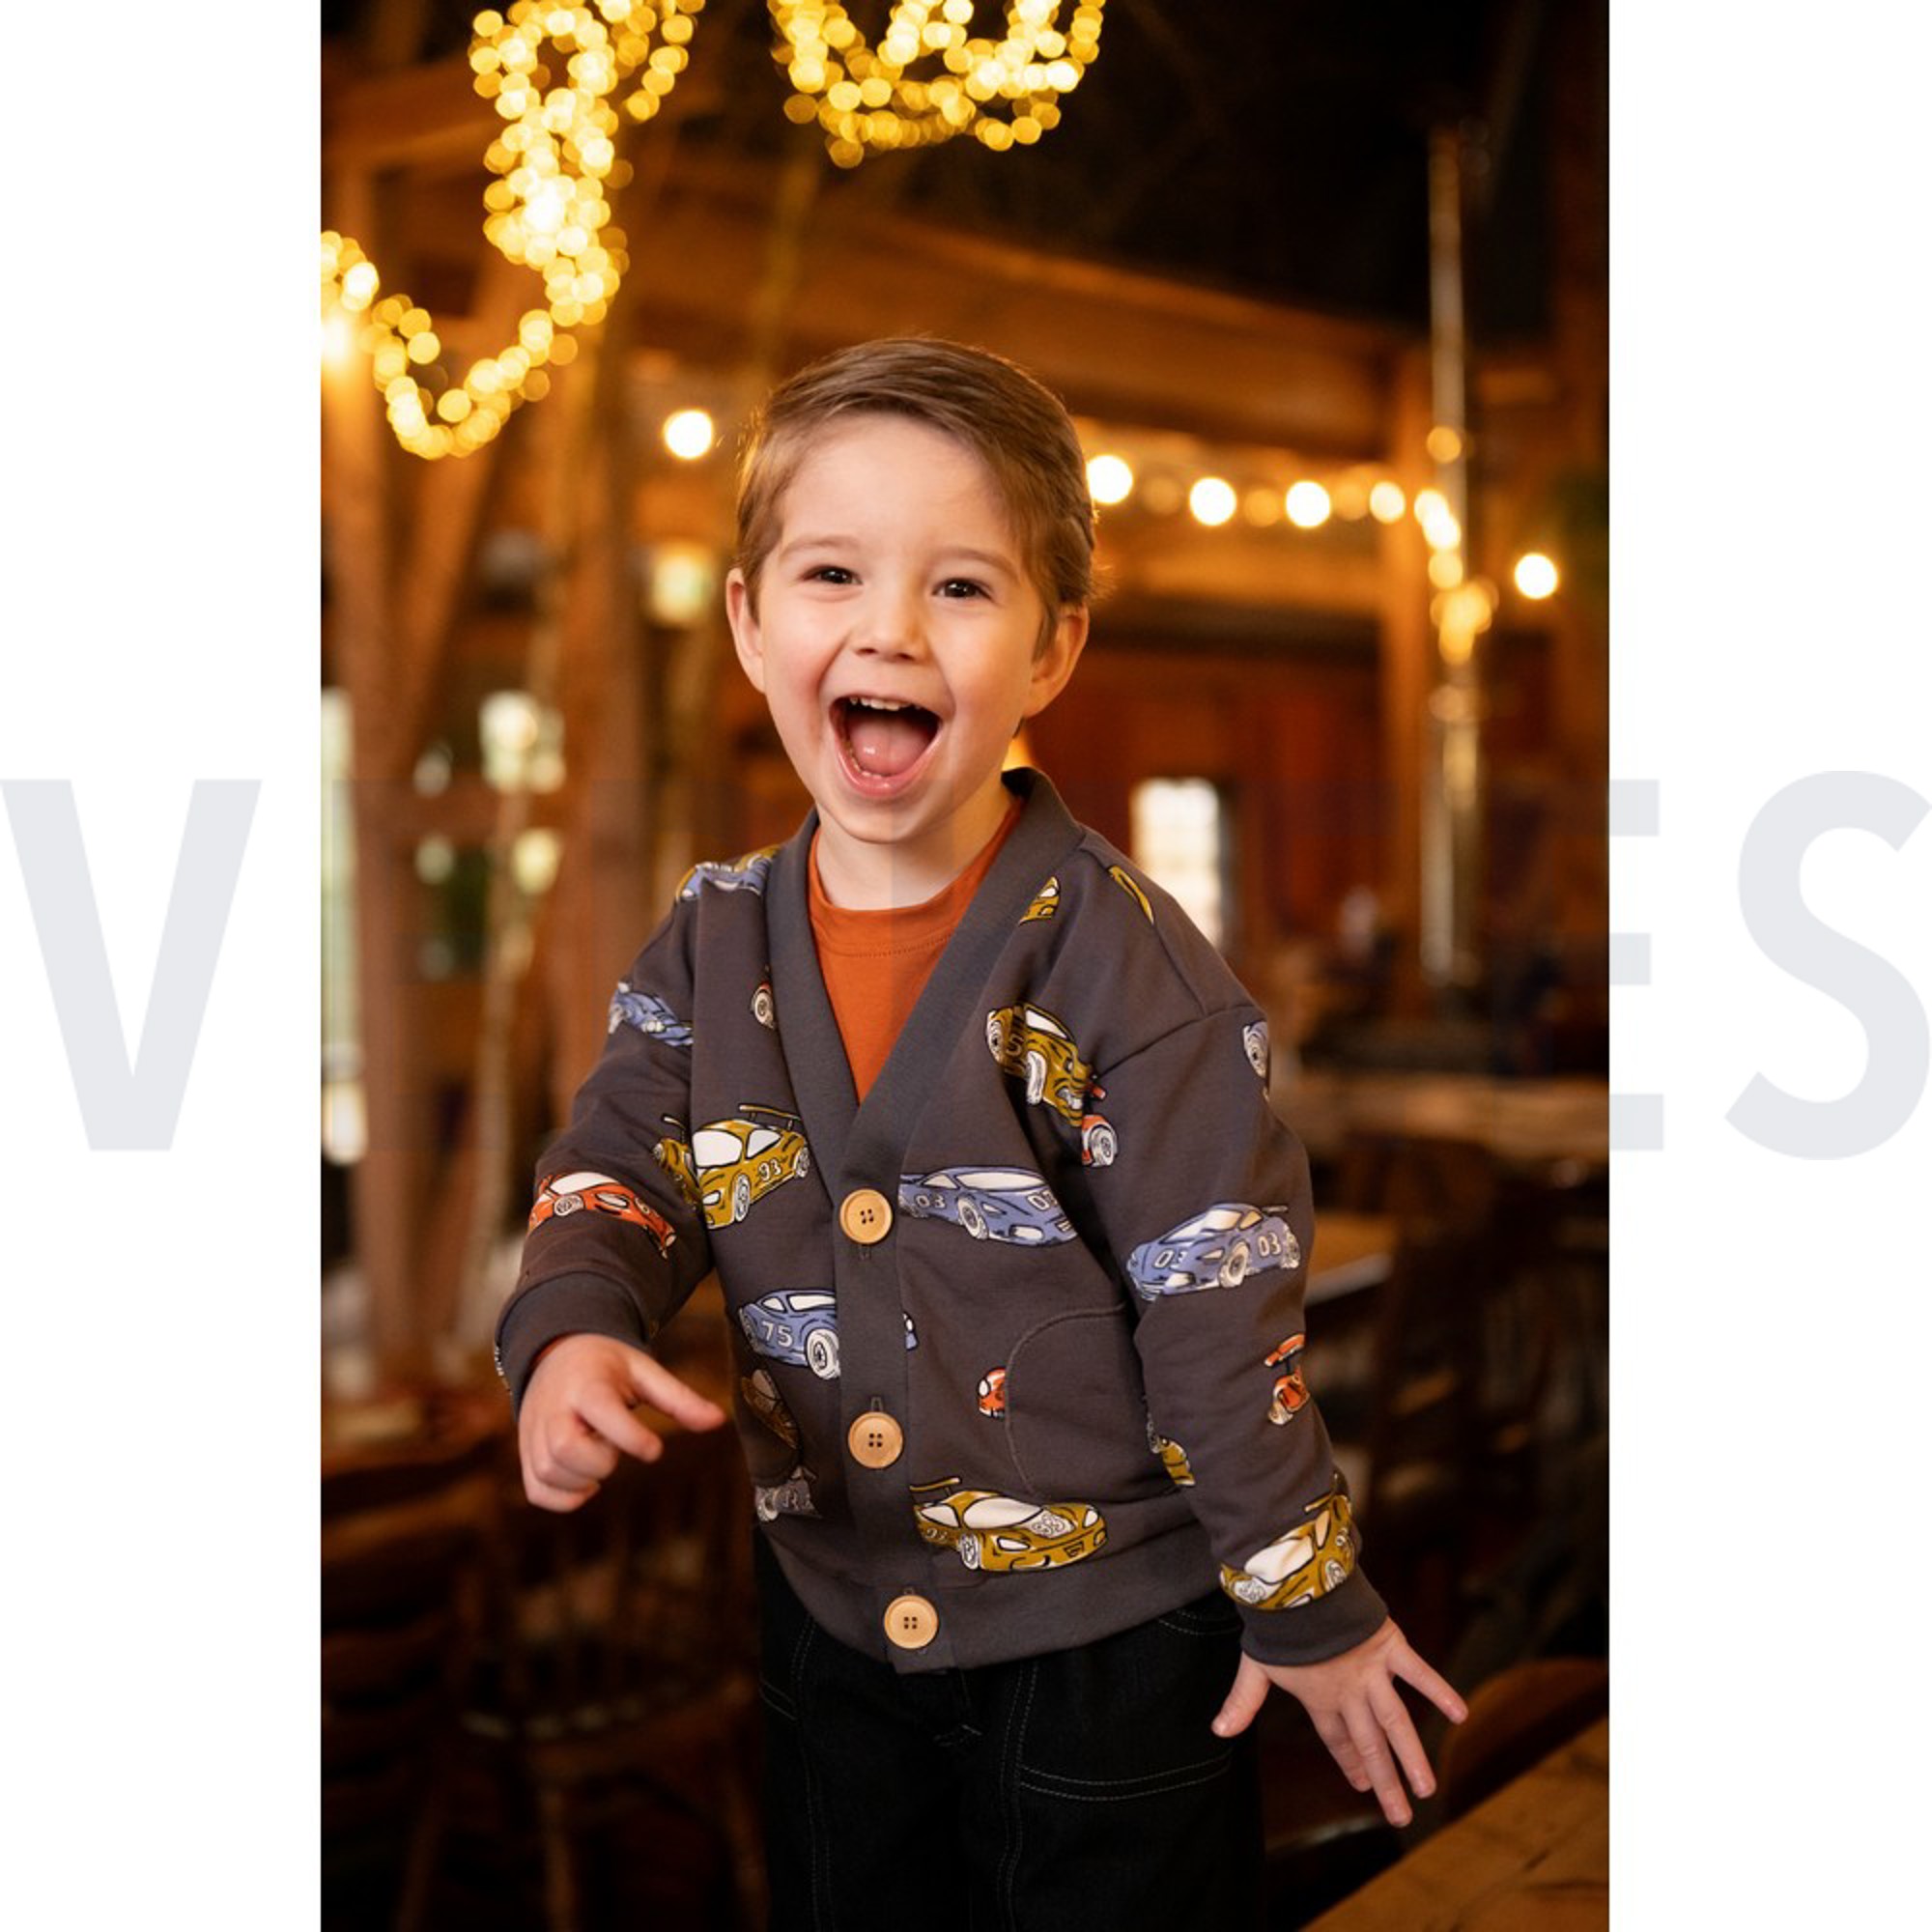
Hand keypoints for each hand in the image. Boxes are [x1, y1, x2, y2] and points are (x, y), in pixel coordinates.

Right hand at [517, 1333, 726, 1511]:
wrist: (557, 1355)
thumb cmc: (607, 1366)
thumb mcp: (644, 1371)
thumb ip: (679, 1399)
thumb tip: (718, 1421)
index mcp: (586, 1383)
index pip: (600, 1410)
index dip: (630, 1436)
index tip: (653, 1448)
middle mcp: (552, 1408)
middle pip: (566, 1448)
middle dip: (601, 1461)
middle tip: (614, 1446)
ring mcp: (534, 1432)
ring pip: (549, 1471)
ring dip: (584, 1479)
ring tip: (600, 1455)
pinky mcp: (527, 1453)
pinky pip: (537, 1490)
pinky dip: (563, 1498)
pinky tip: (586, 1483)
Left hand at [1211, 1620, 1466, 1826]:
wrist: (1294, 1586)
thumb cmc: (1275, 1625)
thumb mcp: (1255, 1665)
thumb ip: (1242, 1701)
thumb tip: (1217, 1732)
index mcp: (1319, 1697)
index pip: (1337, 1739)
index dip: (1349, 1763)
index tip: (1361, 1787)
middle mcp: (1349, 1692)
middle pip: (1370, 1744)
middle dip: (1385, 1781)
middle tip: (1401, 1817)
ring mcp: (1371, 1671)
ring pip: (1395, 1722)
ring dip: (1410, 1756)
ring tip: (1427, 1789)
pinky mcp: (1388, 1645)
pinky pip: (1418, 1671)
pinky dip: (1438, 1690)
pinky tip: (1461, 1713)